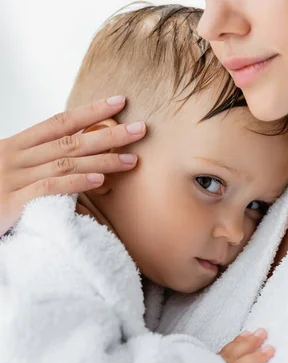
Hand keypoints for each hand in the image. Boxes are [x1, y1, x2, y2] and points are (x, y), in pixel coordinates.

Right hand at [0, 96, 145, 235]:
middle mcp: (17, 156)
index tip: (119, 102)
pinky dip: (76, 183)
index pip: (59, 122)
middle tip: (141, 129)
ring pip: (66, 162)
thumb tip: (74, 159)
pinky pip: (50, 187)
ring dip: (103, 159)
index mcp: (17, 146)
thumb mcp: (11, 172)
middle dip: (108, 133)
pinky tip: (99, 180)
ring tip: (132, 159)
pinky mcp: (15, 202)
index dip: (90, 111)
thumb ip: (38, 163)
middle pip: (70, 140)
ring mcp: (15, 178)